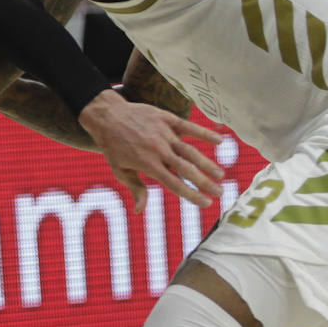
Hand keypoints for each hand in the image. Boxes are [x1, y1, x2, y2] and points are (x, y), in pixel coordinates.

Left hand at [77, 89, 224, 212]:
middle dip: (205, 183)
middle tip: (220, 193)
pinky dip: (204, 133)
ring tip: (220, 175)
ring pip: (190, 150)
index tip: (207, 204)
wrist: (107, 116)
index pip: (175, 184)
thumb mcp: (119, 170)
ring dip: (207, 163)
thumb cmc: (113, 146)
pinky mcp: (165, 118)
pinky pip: (188, 126)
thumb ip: (136, 188)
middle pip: (187, 169)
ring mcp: (163, 133)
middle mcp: (158, 150)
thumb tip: (140, 211)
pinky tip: (219, 141)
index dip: (192, 195)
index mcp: (148, 164)